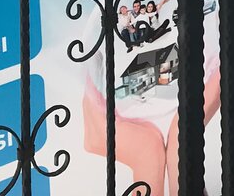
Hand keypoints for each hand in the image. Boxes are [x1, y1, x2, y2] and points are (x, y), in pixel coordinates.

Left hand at [81, 77, 167, 195]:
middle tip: (95, 76)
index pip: (91, 102)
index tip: (93, 75)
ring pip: (87, 112)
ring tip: (98, 86)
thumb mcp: (132, 117)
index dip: (92, 87)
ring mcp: (91, 141)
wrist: (147, 159)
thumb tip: (101, 92)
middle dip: (92, 91)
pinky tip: (100, 102)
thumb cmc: (144, 144)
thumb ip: (114, 105)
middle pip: (87, 106)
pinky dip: (95, 108)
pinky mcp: (93, 142)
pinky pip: (90, 119)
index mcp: (100, 131)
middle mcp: (92, 137)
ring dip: (93, 99)